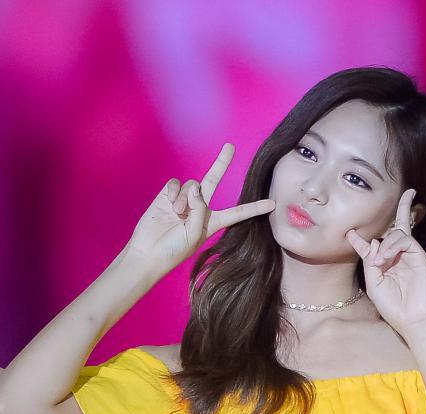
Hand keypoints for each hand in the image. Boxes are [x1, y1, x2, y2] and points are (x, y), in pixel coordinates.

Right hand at [125, 144, 274, 275]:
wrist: (148, 251)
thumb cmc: (174, 249)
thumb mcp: (195, 234)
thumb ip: (200, 210)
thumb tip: (195, 189)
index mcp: (212, 223)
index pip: (238, 213)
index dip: (254, 208)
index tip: (272, 204)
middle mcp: (200, 209)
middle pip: (213, 181)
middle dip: (221, 163)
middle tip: (230, 146)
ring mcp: (183, 200)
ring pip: (192, 185)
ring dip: (186, 198)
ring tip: (177, 214)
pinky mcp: (167, 195)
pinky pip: (175, 184)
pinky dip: (174, 192)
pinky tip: (168, 204)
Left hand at [347, 190, 425, 340]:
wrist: (414, 320)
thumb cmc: (393, 307)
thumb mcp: (373, 284)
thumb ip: (370, 261)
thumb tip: (374, 241)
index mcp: (384, 266)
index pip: (372, 246)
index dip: (360, 238)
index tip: (350, 233)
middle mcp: (398, 257)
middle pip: (396, 228)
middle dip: (403, 208)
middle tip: (409, 192)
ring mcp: (410, 256)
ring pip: (397, 233)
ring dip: (384, 244)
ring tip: (380, 262)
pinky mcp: (420, 257)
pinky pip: (405, 239)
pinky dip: (393, 245)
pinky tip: (387, 258)